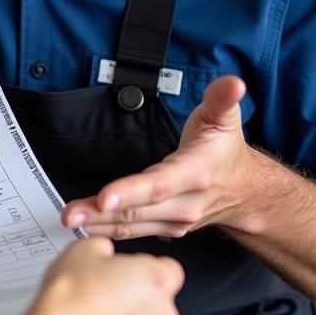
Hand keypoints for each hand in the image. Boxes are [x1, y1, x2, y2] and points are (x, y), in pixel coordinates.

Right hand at [35, 237, 182, 314]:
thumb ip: (105, 249)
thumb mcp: (84, 247)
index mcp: (157, 281)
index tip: (129, 269)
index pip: (171, 270)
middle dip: (137, 297)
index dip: (147, 267)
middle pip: (158, 303)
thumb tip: (105, 255)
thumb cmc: (71, 293)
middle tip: (105, 290)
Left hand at [61, 76, 254, 238]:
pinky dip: (107, 231)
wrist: (245, 191)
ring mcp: (176, 221)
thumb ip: (221, 98)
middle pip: (138, 210)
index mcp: (195, 173)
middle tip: (70, 214)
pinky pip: (133, 232)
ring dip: (98, 223)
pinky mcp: (166, 229)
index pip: (159, 184)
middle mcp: (185, 203)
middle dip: (101, 212)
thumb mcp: (225, 119)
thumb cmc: (226, 151)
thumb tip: (232, 82)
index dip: (131, 192)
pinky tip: (86, 227)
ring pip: (132, 225)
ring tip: (70, 220)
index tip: (105, 198)